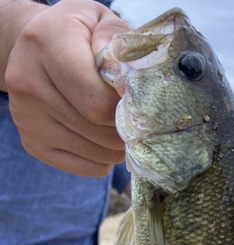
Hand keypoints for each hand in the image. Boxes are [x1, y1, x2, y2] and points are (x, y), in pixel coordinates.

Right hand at [4, 0, 131, 176]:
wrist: (35, 50)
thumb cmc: (76, 35)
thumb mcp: (97, 20)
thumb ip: (116, 41)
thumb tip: (127, 78)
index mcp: (47, 44)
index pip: (97, 99)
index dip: (127, 107)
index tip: (138, 101)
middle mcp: (28, 83)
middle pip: (97, 128)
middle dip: (126, 128)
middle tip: (138, 119)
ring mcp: (27, 118)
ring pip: (95, 152)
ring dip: (119, 147)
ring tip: (125, 129)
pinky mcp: (33, 144)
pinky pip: (85, 167)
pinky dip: (105, 160)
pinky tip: (106, 141)